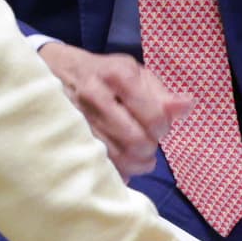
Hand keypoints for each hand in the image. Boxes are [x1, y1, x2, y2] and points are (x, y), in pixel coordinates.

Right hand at [31, 38, 176, 176]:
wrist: (54, 71)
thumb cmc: (103, 74)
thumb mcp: (134, 73)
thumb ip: (162, 93)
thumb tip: (187, 106)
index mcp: (117, 75)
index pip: (154, 118)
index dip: (162, 128)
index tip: (158, 126)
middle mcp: (95, 95)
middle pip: (137, 142)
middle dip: (149, 147)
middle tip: (146, 141)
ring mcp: (78, 119)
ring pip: (120, 158)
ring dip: (135, 162)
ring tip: (136, 153)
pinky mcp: (67, 137)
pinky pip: (102, 166)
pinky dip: (117, 169)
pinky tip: (119, 160)